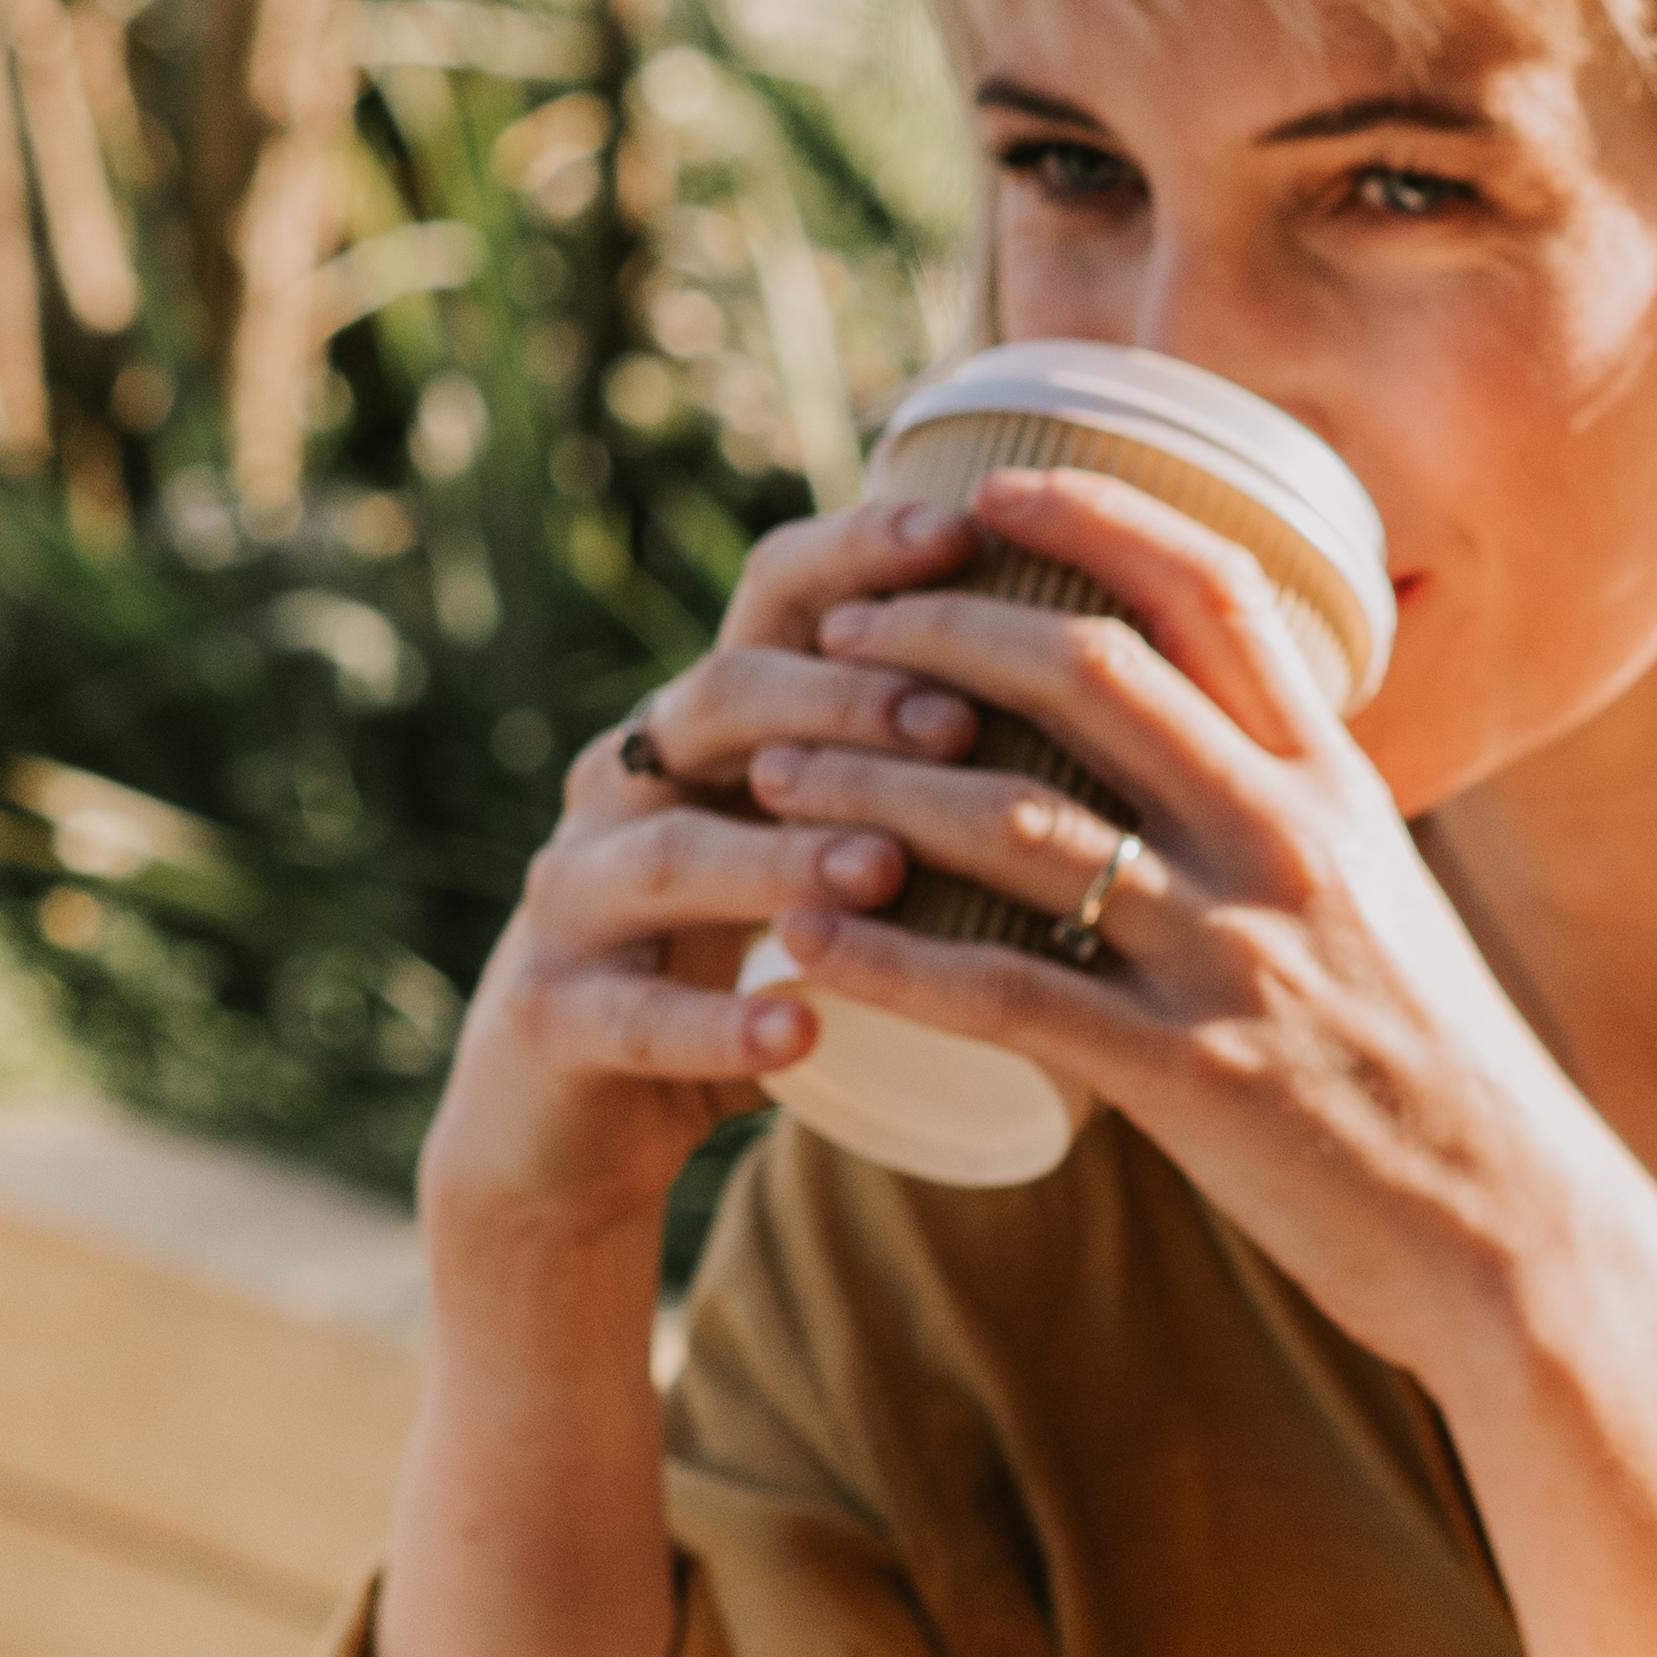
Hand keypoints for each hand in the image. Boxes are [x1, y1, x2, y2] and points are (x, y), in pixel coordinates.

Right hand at [409, 493, 995, 1249]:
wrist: (570, 1122)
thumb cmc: (734, 959)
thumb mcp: (811, 843)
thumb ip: (907, 768)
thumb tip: (1106, 678)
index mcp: (702, 724)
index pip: (771, 599)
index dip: (858, 556)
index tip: (968, 534)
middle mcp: (624, 783)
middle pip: (719, 700)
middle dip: (841, 701)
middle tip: (959, 723)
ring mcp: (571, 898)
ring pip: (669, 852)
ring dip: (781, 856)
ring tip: (886, 869)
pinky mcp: (550, 1019)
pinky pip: (632, 1015)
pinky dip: (718, 1024)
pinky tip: (801, 1031)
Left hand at [741, 464, 1655, 1400]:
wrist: (1517, 1231)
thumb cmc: (1437, 1070)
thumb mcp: (1384, 898)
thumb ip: (1291, 816)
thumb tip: (1201, 745)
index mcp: (1337, 784)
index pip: (1214, 592)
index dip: (1092, 518)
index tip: (988, 488)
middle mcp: (1287, 841)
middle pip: (1088, 673)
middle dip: (940, 632)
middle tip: (841, 633)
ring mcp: (1237, 954)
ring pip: (1017, 822)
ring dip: (872, 786)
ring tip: (775, 773)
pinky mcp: (1189, 1073)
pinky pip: (1002, 992)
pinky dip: (887, 958)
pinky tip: (803, 944)